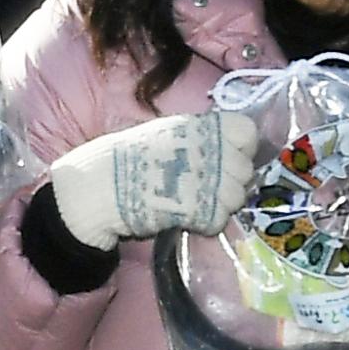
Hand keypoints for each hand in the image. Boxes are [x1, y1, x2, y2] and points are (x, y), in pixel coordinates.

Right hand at [45, 110, 261, 251]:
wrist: (101, 185)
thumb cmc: (128, 156)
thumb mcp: (167, 132)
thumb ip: (199, 138)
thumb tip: (224, 147)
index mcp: (202, 127)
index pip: (247, 133)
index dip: (241, 147)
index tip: (226, 155)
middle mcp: (212, 151)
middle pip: (245, 170)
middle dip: (231, 180)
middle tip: (207, 186)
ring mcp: (209, 181)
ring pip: (236, 198)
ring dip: (220, 203)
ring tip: (196, 202)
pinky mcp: (201, 210)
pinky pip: (218, 220)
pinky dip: (206, 222)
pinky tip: (188, 215)